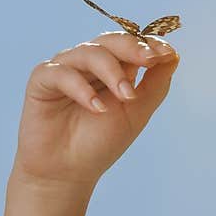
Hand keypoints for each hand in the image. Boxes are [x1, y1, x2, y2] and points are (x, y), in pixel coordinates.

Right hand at [10, 31, 179, 192]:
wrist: (67, 174)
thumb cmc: (100, 143)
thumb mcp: (136, 112)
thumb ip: (155, 84)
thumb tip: (173, 55)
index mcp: (112, 67)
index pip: (130, 43)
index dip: (148, 44)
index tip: (166, 53)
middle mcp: (87, 62)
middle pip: (111, 40)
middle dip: (133, 48)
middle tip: (150, 60)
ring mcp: (65, 68)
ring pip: (89, 52)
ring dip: (111, 71)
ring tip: (126, 96)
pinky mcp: (42, 80)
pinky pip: (62, 72)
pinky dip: (81, 88)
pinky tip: (96, 108)